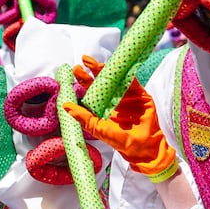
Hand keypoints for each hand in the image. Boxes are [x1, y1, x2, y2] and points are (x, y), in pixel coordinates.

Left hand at [64, 58, 175, 178]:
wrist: (143, 147)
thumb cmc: (120, 141)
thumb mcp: (98, 128)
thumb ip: (83, 117)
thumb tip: (65, 106)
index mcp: (102, 106)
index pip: (91, 90)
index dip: (83, 79)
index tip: (75, 69)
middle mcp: (114, 99)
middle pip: (103, 81)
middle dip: (94, 70)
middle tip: (85, 61)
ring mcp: (127, 96)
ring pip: (117, 79)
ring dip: (109, 70)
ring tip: (99, 63)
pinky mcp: (141, 95)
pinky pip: (133, 82)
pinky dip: (127, 75)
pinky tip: (120, 68)